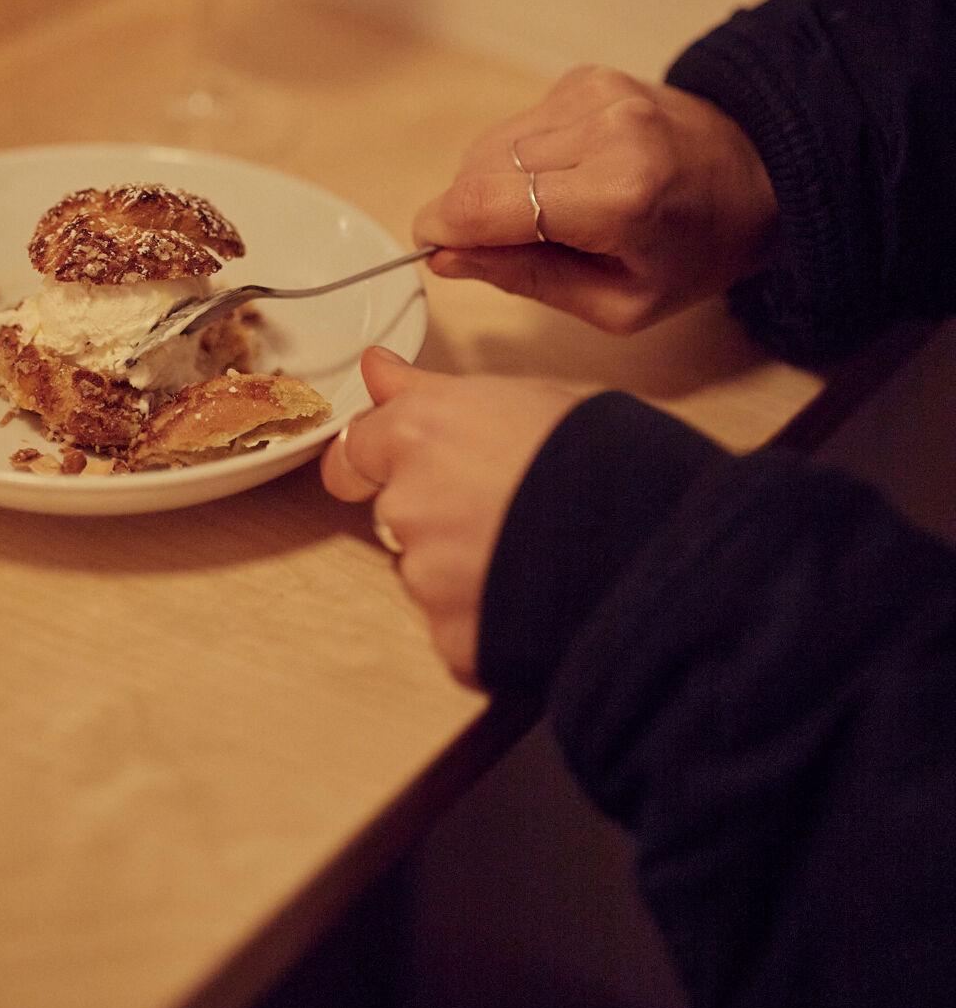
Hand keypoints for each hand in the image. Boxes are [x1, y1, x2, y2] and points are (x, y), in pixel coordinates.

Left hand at [320, 346, 582, 685]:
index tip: (394, 468)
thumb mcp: (519, 394)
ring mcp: (428, 580)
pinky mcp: (455, 639)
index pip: (353, 452)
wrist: (653, 536)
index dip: (375, 461)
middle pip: (399, 513)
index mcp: (419, 434)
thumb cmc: (599, 452)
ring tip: (533, 549)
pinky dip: (488, 617)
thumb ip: (430, 388)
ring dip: (464, 567)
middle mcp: (408, 505)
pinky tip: (537, 592)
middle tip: (507, 505)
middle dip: (439, 513)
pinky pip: (460, 627)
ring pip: (429, 573)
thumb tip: (375, 367)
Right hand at [413, 65, 777, 334]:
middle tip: (504, 246)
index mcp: (617, 196)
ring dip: (495, 184)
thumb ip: (527, 280)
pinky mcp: (589, 77)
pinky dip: (522, 157)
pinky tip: (564, 176)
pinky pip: (520, 123)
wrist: (759, 177)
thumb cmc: (694, 253)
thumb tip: (445, 257)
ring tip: (548, 213)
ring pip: (491, 144)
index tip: (431, 249)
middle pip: (479, 172)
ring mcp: (596, 93)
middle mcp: (604, 130)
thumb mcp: (619, 304)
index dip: (441, 229)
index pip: (487, 206)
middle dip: (470, 213)